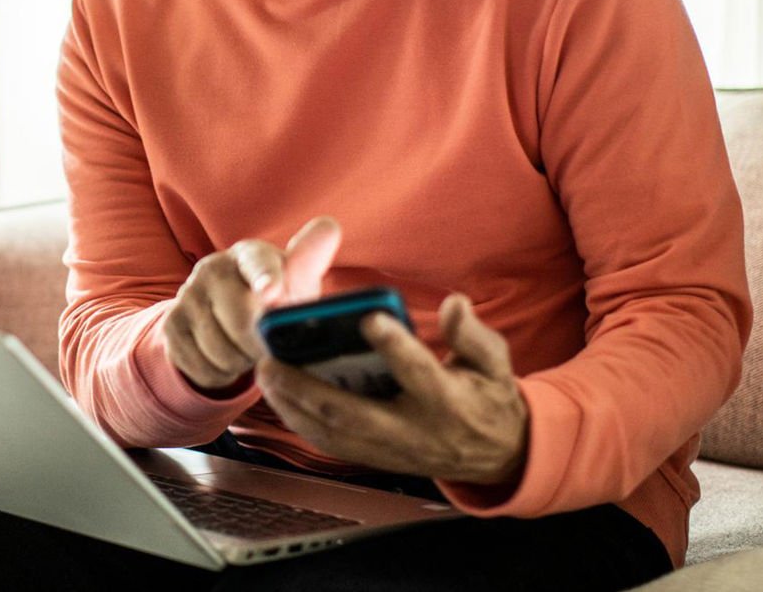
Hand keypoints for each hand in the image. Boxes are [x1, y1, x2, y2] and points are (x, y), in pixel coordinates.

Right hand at [163, 217, 340, 391]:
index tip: (272, 293)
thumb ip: (310, 260)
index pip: (257, 264)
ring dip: (242, 363)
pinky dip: (220, 374)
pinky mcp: (170, 324)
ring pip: (221, 352)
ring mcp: (188, 295)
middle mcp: (213, 268)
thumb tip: (329, 228)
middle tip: (271, 348)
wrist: (232, 316)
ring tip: (249, 350)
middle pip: (242, 322)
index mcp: (250, 254)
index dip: (265, 278)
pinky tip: (228, 358)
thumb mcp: (298, 282)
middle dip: (262, 346)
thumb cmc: (278, 297)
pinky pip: (201, 366)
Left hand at [256, 293, 528, 485]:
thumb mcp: (494, 362)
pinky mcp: (376, 459)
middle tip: (272, 359)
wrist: (497, 456)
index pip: (418, 372)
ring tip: (264, 375)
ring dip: (293, 407)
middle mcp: (414, 430)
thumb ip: (472, 334)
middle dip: (308, 388)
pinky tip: (279, 398)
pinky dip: (301, 422)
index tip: (368, 317)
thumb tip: (454, 303)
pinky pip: (332, 445)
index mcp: (447, 401)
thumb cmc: (488, 397)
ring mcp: (391, 450)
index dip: (395, 346)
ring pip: (334, 433)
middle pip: (354, 413)